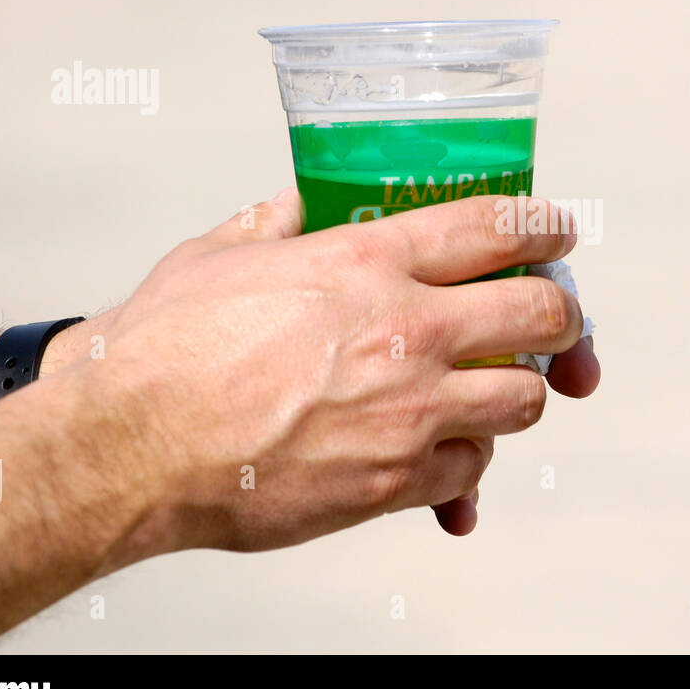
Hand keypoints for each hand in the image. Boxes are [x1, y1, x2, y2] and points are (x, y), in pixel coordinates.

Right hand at [75, 189, 596, 554]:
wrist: (127, 448)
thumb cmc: (161, 351)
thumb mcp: (215, 257)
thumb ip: (268, 224)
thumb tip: (292, 206)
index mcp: (366, 261)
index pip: (497, 225)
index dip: (544, 224)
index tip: (557, 232)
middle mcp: (405, 330)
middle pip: (542, 311)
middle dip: (562, 314)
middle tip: (556, 319)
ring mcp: (408, 411)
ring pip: (524, 399)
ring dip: (517, 393)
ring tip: (492, 390)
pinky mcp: (393, 482)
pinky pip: (472, 469)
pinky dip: (466, 461)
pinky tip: (439, 452)